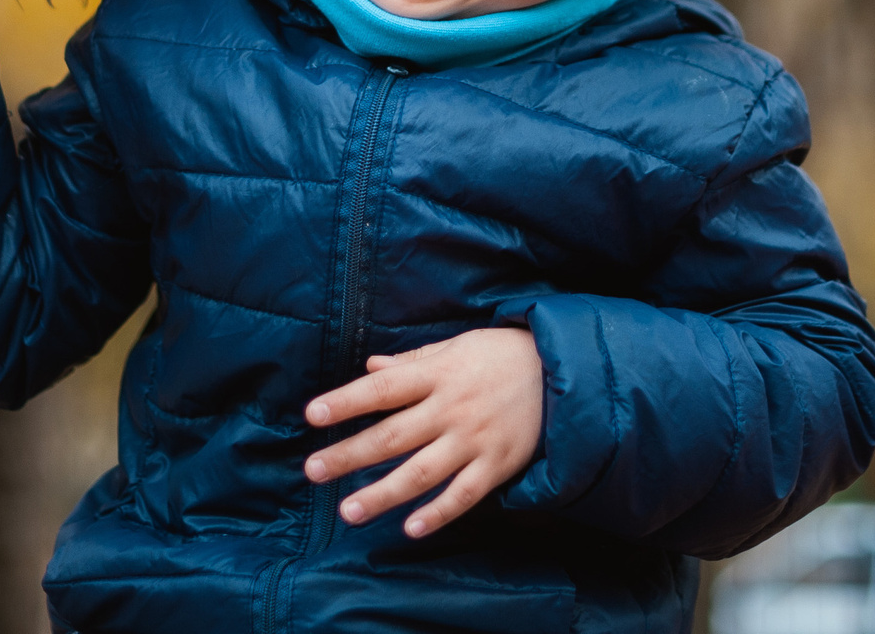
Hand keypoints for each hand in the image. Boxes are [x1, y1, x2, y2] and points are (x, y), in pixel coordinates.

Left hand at [303, 327, 542, 537]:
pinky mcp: (497, 464)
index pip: (383, 389)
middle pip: (392, 435)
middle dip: (350, 454)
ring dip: (383, 493)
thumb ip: (413, 362)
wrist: (562, 369)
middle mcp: (452, 408)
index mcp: (438, 375)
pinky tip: (411, 528)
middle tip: (312, 471)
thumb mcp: (456, 347)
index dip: (347, 400)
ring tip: (349, 511)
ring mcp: (474, 440)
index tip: (313, 414)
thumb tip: (370, 368)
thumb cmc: (500, 355)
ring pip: (422, 472)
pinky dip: (439, 513)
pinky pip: (464, 494)